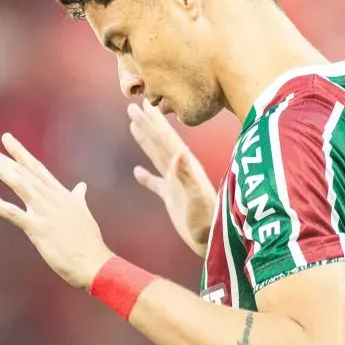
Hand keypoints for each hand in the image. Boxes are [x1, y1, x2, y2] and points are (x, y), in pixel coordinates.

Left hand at [0, 133, 113, 289]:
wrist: (93, 262)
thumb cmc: (88, 241)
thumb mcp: (83, 213)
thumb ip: (78, 198)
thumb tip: (81, 187)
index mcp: (60, 193)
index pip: (36, 167)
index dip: (20, 152)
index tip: (6, 138)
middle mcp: (51, 197)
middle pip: (22, 171)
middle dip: (1, 156)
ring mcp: (43, 211)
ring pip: (17, 182)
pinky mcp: (37, 227)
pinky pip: (12, 212)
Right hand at [128, 101, 217, 257]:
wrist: (212, 240)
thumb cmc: (207, 220)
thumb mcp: (197, 198)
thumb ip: (188, 175)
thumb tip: (179, 151)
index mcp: (186, 166)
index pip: (167, 138)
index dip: (155, 121)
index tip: (144, 104)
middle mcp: (180, 170)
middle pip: (160, 141)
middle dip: (147, 123)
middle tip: (133, 106)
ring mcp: (175, 183)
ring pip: (156, 156)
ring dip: (145, 140)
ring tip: (134, 125)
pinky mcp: (172, 198)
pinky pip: (155, 183)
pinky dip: (145, 177)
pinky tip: (137, 172)